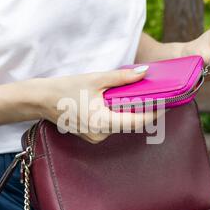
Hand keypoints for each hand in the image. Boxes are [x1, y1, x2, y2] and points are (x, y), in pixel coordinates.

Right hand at [26, 66, 159, 143]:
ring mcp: (96, 137)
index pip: (137, 121)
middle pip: (131, 124)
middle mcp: (100, 134)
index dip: (154, 113)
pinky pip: (112, 126)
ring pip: (122, 125)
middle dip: (145, 111)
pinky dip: (120, 115)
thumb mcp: (96, 79)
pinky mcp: (92, 136)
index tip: (167, 102)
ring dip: (132, 113)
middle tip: (159, 97)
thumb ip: (122, 77)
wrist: (42, 100)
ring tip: (142, 98)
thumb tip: (145, 72)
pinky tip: (122, 104)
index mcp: (102, 122)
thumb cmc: (66, 88)